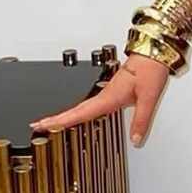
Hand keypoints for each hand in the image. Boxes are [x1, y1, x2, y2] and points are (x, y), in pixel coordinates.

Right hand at [30, 53, 171, 147]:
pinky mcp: (112, 89)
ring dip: (66, 114)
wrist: (154, 52)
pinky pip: (91, 103)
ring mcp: (107, 91)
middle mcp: (105, 94)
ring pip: (82, 106)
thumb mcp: (149, 98)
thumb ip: (141, 120)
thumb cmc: (150, 70)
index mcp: (109, 97)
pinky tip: (79, 114)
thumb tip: (135, 140)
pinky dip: (80, 110)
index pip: (80, 113)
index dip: (61, 120)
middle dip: (55, 118)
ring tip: (52, 123)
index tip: (43, 125)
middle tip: (38, 125)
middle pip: (75, 109)